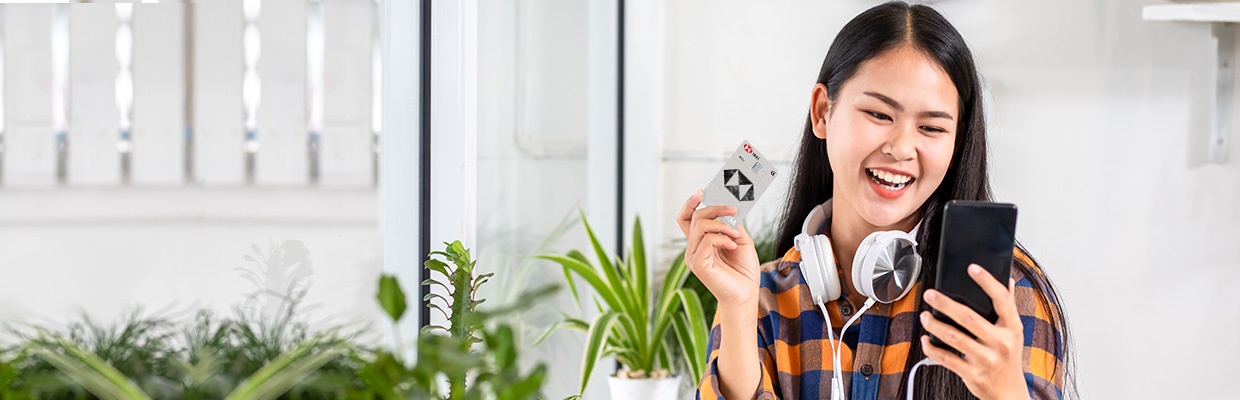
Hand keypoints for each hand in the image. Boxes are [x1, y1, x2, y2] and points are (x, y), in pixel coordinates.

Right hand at [675, 190, 760, 307]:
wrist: (746, 294)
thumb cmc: (743, 271)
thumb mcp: (740, 239)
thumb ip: (732, 224)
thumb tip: (728, 206)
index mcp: (701, 242)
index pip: (686, 218)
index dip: (691, 203)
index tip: (703, 192)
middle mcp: (693, 248)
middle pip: (695, 217)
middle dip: (714, 207)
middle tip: (732, 208)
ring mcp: (693, 256)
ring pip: (700, 225)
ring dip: (722, 224)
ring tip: (735, 234)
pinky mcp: (698, 264)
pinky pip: (706, 240)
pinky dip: (722, 238)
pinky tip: (732, 246)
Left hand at [919, 264, 1029, 399]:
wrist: (1009, 393)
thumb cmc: (1008, 358)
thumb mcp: (1014, 333)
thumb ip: (1008, 307)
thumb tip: (1006, 279)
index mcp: (1012, 328)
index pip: (1002, 300)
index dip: (987, 282)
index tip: (972, 268)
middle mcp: (1001, 343)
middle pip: (969, 318)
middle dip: (945, 304)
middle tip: (930, 294)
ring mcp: (986, 359)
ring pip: (954, 337)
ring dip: (934, 325)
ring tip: (924, 316)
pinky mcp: (972, 374)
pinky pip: (946, 358)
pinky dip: (931, 348)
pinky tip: (926, 339)